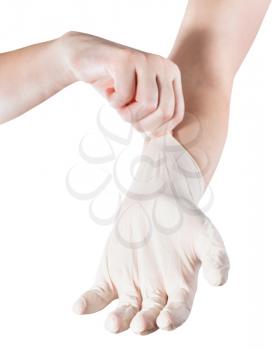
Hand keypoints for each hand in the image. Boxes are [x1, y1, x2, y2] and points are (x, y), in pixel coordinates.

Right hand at [60, 31, 184, 135]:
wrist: (84, 58)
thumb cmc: (114, 85)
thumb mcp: (139, 102)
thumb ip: (155, 114)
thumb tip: (164, 137)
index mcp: (172, 75)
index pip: (176, 114)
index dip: (158, 130)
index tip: (140, 127)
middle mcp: (163, 65)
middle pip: (164, 112)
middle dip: (142, 123)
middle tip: (125, 115)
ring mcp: (146, 60)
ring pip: (148, 104)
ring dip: (127, 113)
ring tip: (117, 104)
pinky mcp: (126, 59)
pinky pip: (126, 95)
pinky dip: (113, 102)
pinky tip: (107, 91)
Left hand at [72, 134, 229, 333]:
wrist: (155, 201)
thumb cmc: (183, 220)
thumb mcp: (204, 234)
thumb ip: (215, 256)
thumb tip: (220, 281)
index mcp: (180, 289)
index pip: (178, 311)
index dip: (173, 318)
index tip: (166, 320)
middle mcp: (156, 294)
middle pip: (149, 316)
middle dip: (144, 323)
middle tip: (139, 325)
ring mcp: (132, 287)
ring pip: (124, 312)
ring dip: (118, 321)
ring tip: (113, 324)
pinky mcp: (111, 278)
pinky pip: (99, 296)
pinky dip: (89, 303)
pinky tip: (79, 306)